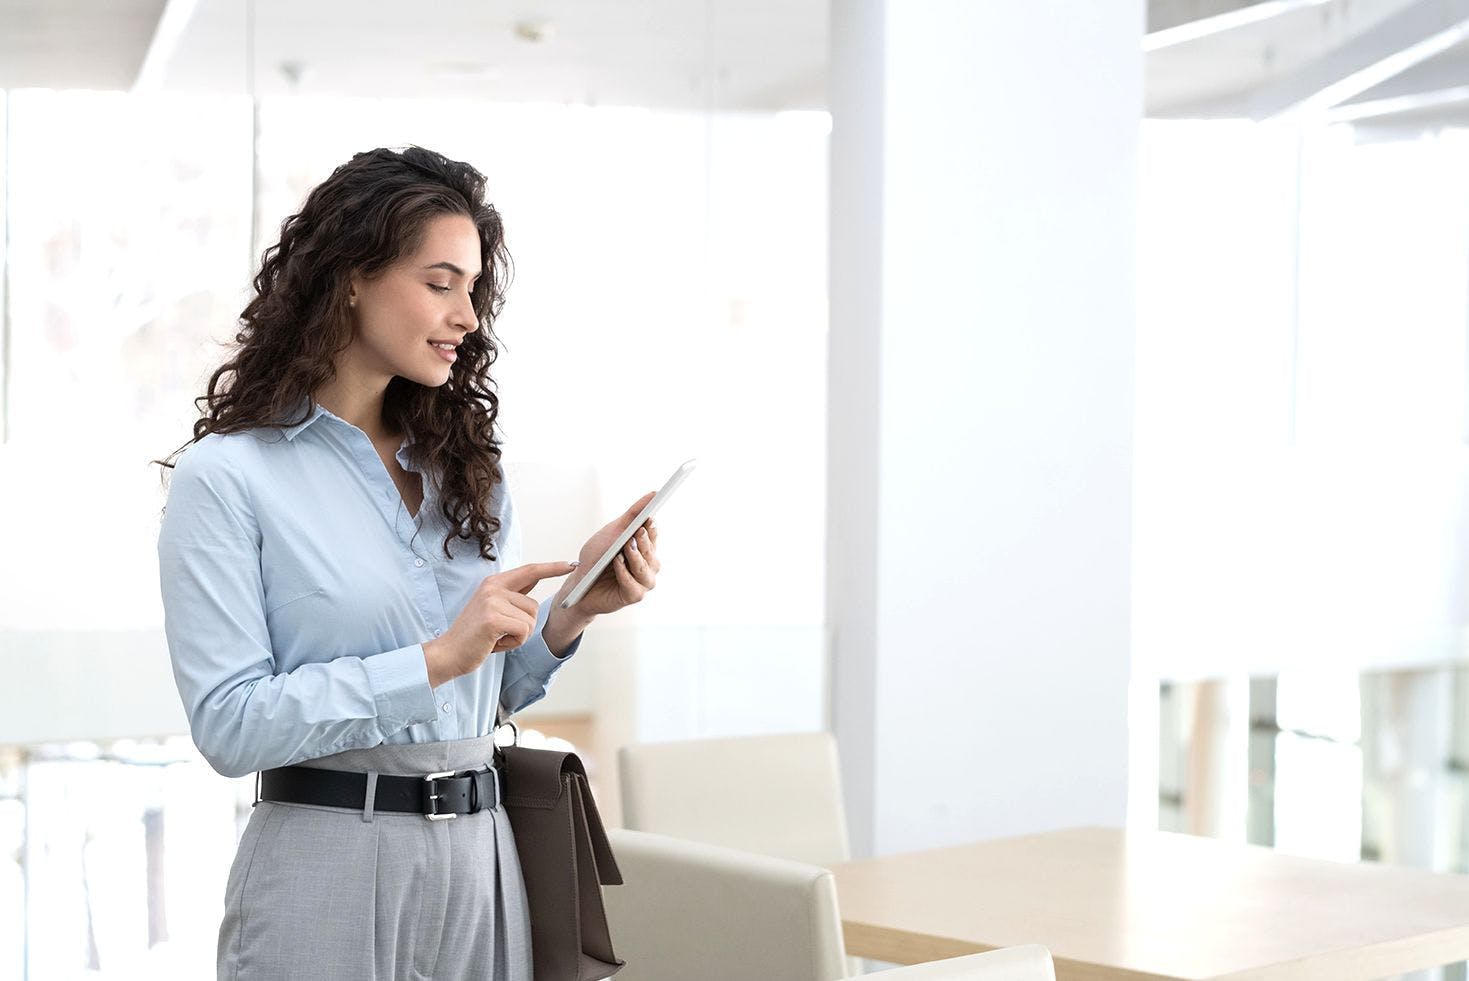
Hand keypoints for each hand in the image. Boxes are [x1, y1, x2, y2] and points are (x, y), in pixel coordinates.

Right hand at [425, 561, 578, 685]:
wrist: (449, 653)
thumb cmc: (475, 635)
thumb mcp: (493, 607)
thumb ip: (513, 593)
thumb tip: (535, 577)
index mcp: (494, 583)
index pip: (530, 570)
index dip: (552, 568)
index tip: (571, 565)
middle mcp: (493, 588)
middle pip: (534, 606)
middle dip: (524, 626)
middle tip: (500, 632)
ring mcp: (492, 601)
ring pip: (530, 621)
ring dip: (518, 635)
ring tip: (496, 637)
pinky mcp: (493, 619)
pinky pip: (524, 631)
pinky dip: (514, 643)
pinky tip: (496, 643)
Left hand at [556, 492, 662, 617]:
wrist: (579, 583)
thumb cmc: (596, 558)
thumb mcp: (613, 532)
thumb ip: (633, 515)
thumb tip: (654, 494)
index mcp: (645, 548)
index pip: (653, 534)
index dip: (651, 526)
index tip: (649, 517)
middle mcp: (648, 565)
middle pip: (651, 551)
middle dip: (644, 541)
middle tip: (639, 530)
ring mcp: (643, 582)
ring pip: (645, 569)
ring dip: (635, 557)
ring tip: (626, 547)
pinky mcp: (634, 596)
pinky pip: (633, 584)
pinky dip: (624, 573)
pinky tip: (617, 562)